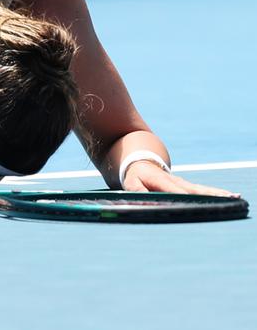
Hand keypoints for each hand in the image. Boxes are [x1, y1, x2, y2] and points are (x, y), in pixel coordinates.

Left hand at [122, 161, 239, 196]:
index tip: (197, 204)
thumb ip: (138, 192)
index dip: (185, 197)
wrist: (141, 162)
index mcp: (162, 181)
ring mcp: (183, 183)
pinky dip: (216, 194)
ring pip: (202, 189)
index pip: (175, 191)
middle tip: (227, 199)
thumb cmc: (135, 176)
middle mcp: (176, 181)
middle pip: (194, 189)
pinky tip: (229, 197)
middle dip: (210, 195)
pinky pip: (202, 190)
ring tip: (234, 197)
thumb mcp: (131, 184)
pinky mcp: (187, 186)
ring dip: (217, 194)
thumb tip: (143, 201)